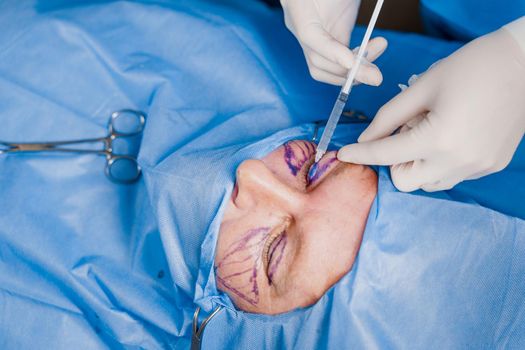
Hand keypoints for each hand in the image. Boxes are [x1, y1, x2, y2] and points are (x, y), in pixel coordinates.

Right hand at [281, 0, 386, 85]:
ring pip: (325, 69)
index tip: (351, 62)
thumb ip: (348, 1)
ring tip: (378, 55)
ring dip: (353, 72)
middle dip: (348, 72)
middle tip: (376, 75)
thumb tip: (365, 36)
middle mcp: (300, 26)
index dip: (330, 51)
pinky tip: (374, 50)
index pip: (310, 35)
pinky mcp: (327, 41)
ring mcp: (312, 37)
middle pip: (317, 61)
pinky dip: (355, 65)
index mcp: (299, 7)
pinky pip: (336, 63)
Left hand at [338, 28, 524, 191]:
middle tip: (405, 132)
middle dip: (395, 161)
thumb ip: (389, 117)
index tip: (344, 153)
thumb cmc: (473, 67)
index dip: (360, 154)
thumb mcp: (423, 86)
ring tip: (430, 131)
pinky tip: (449, 135)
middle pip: (405, 181)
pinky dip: (439, 163)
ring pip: (429, 183)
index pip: (386, 155)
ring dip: (417, 165)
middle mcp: (460, 161)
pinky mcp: (491, 166)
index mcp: (440, 139)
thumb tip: (366, 139)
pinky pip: (452, 176)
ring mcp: (478, 167)